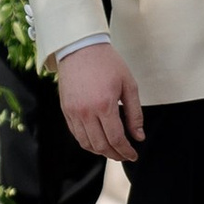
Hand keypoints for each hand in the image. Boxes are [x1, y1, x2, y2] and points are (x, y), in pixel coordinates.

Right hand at [57, 41, 143, 166]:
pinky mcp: (65, 110)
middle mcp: (86, 112)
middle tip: (125, 155)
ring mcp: (73, 112)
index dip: (126, 151)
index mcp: (104, 105)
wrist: (80, 48)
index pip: (116, 139)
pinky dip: (87, 142)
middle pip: (100, 145)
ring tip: (112, 150)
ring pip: (86, 143)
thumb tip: (139, 137)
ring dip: (100, 151)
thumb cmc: (107, 63)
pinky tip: (98, 141)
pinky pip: (76, 134)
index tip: (133, 155)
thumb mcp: (128, 85)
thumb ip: (134, 114)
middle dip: (115, 154)